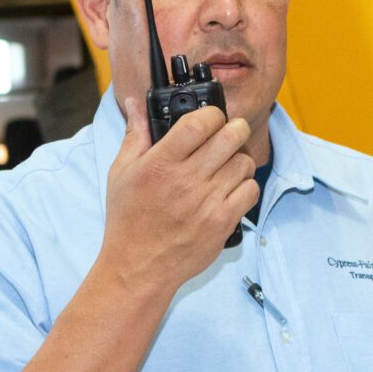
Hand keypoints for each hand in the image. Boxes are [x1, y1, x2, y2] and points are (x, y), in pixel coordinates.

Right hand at [99, 97, 257, 296]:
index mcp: (160, 164)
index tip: (211, 117)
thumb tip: (137, 104)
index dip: (211, 114)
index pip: (197, 124)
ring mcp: (207, 202)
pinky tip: (231, 188)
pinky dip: (245, 186)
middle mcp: (186, 181)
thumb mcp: (122, 172)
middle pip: (230, 137)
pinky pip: (250, 191)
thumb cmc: (129, 219)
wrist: (138, 267)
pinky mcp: (223, 222)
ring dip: (239, 159)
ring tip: (227, 164)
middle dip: (235, 128)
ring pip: (244, 162)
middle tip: (230, 132)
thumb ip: (136, 135)